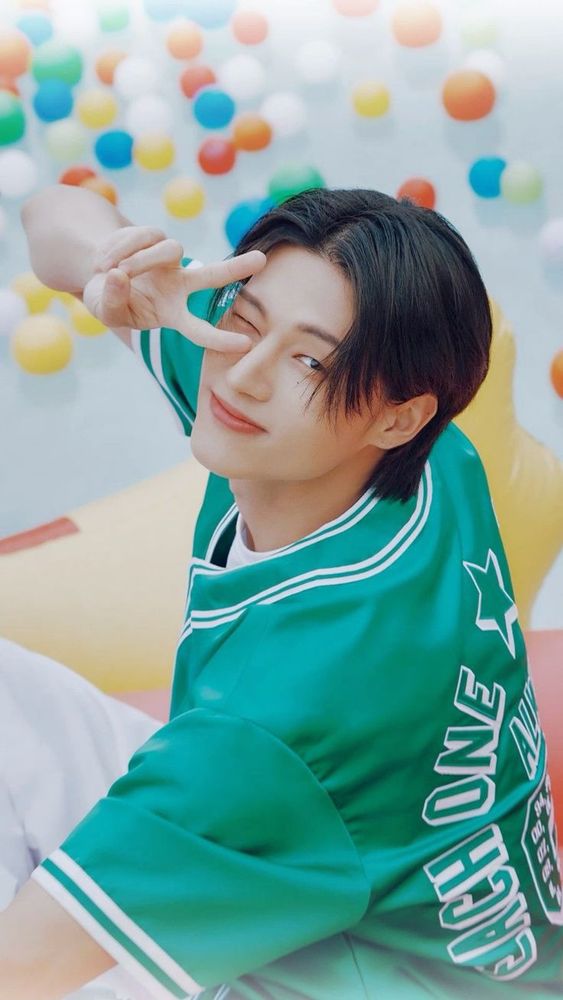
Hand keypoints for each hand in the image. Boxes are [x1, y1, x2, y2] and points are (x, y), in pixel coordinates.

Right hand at [82, 226, 266, 352]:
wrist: (97, 275)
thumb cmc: (109, 301)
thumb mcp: (106, 312)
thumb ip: (113, 302)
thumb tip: (120, 276)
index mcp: (173, 314)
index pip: (200, 330)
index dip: (221, 339)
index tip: (246, 346)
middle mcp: (179, 286)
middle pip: (213, 275)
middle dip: (237, 267)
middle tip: (262, 260)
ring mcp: (169, 261)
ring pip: (170, 250)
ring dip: (137, 260)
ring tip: (110, 271)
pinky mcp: (155, 237)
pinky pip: (145, 235)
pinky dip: (121, 247)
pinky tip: (102, 261)